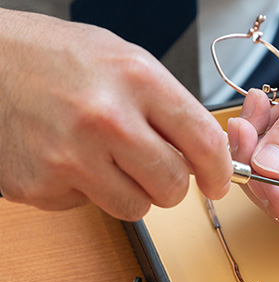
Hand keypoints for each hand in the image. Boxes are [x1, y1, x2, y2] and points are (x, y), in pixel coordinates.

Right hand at [0, 9, 230, 219]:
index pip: (204, 141)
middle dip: (172, 184)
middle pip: (173, 186)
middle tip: (157, 169)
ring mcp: (70, 157)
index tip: (219, 182)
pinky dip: (89, 190)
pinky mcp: (41, 186)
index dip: (220, 170)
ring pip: (136, 208)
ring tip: (108, 160)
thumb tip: (204, 151)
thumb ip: (168, 106)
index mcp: (136, 79)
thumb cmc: (54, 58)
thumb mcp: (124, 61)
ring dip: (132, 192)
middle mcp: (106, 119)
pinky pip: (91, 207)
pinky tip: (71, 159)